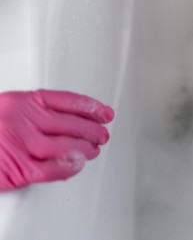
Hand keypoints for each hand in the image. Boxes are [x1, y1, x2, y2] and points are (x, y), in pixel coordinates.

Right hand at [0, 89, 114, 191]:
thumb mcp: (4, 112)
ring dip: (84, 149)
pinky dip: (67, 168)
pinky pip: (51, 169)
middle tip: (102, 135)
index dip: (91, 108)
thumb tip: (64, 120)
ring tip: (93, 150)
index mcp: (20, 102)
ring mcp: (21, 145)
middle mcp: (22, 121)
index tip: (104, 113)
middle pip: (70, 123)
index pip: (67, 101)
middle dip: (93, 130)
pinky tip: (76, 165)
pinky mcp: (17, 170)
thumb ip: (31, 113)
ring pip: (65, 145)